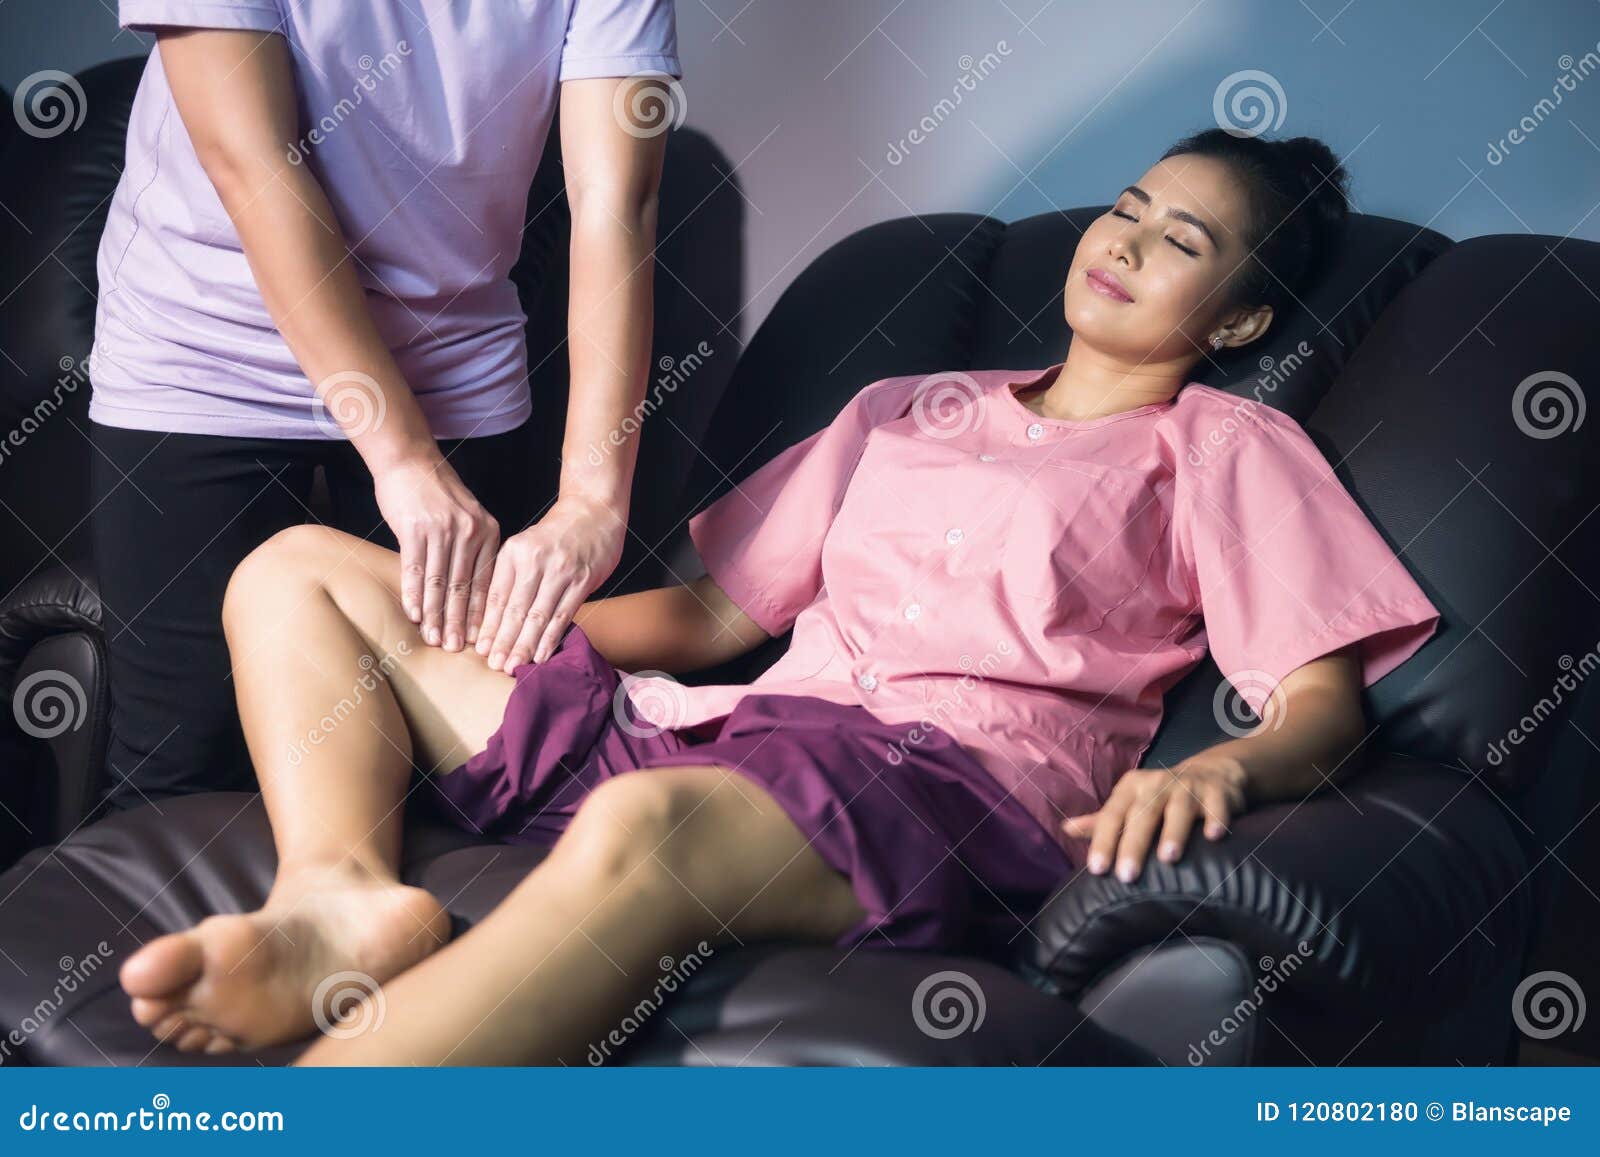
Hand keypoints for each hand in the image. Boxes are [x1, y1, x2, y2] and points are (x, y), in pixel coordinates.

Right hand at [372, 452, 499, 651]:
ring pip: (440, 582)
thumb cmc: (437, 493)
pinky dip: (414, 594)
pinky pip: (415, 568)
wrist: (411, 461)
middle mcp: (469, 532)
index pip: (486, 581)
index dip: (481, 613)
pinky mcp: (415, 528)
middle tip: (456, 649)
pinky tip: (414, 614)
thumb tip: (472, 591)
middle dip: (459, 621)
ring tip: (434, 639)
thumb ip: (473, 549)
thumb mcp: (468, 518)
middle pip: (464, 587)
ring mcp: (442, 530)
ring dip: (435, 615)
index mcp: (488, 532)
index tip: (478, 639)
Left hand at [475, 495, 624, 671]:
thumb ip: (510, 576)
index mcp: (514, 552)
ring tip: (513, 665)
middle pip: (515, 609)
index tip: (480, 648)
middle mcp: (535, 561)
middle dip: (504, 641)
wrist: (593, 511)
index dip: (489, 625)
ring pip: (538, 616)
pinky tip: (541, 655)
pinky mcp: (582, 580)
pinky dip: (550, 637)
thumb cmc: (555, 535)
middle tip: (494, 665)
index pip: (498, 595)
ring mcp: (561, 571)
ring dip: (525, 645)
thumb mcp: (524, 546)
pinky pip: (563, 614)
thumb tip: (494, 619)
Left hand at [1060, 756, 1247, 882]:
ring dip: (1173, 832)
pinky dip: (1215, 819)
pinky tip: (1213, 837)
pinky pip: (1216, 806)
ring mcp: (1188, 788)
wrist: (1209, 773)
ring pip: (1178, 809)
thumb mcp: (1129, 804)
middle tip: (1126, 876)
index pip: (1112, 816)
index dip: (1103, 841)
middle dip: (1133, 845)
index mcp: (1131, 789)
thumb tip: (1066, 830)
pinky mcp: (1216, 793)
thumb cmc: (1159, 797)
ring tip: (1168, 859)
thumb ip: (1101, 821)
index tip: (1096, 869)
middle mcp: (1157, 785)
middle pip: (1142, 815)